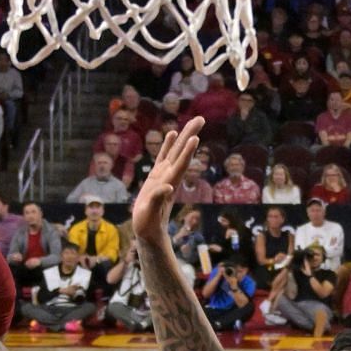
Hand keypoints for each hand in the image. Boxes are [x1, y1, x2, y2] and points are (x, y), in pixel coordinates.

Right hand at [134, 119, 204, 241]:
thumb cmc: (149, 225)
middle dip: (190, 136)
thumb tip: (169, 187)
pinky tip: (172, 133)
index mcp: (168, 184)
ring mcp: (163, 175)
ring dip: (184, 137)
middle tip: (201, 119)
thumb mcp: (150, 214)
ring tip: (193, 122)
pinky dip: (168, 145)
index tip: (196, 138)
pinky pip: (163, 156)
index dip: (187, 152)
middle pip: (181, 153)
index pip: (180, 165)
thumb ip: (158, 199)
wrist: (149, 231)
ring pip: (175, 152)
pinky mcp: (156, 177)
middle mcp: (169, 177)